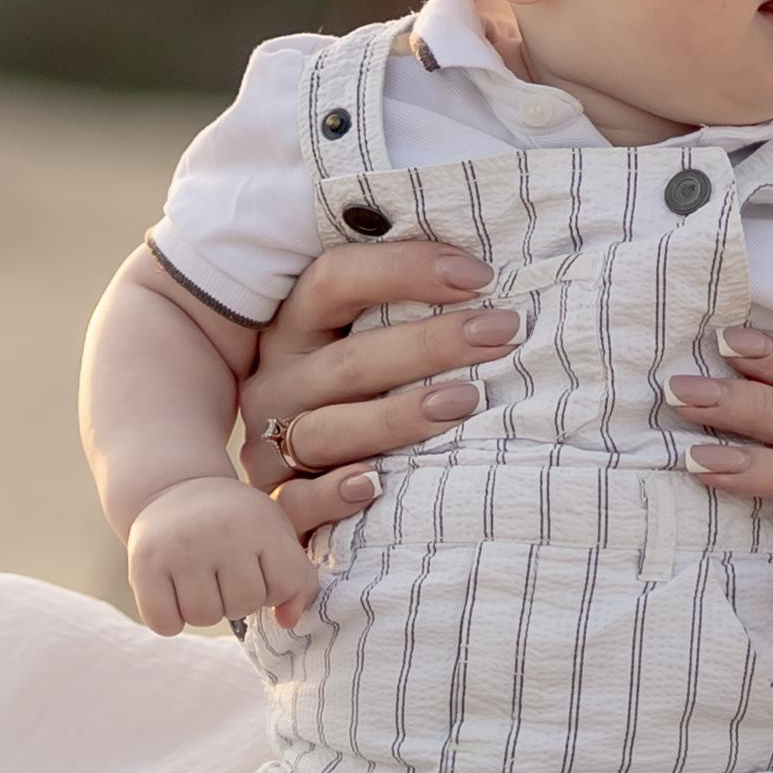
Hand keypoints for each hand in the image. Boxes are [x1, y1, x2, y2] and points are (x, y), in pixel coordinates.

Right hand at [125, 477, 318, 636]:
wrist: (176, 490)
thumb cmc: (237, 523)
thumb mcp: (275, 535)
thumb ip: (297, 579)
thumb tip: (287, 622)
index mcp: (261, 523)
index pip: (285, 586)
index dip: (275, 590)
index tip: (261, 572)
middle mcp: (222, 533)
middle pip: (243, 605)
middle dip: (238, 600)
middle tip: (225, 575)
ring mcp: (181, 549)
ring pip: (204, 617)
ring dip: (204, 611)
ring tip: (201, 582)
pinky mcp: (144, 565)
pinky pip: (164, 623)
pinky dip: (170, 620)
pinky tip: (174, 594)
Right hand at [236, 240, 524, 549]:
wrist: (299, 493)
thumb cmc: (367, 389)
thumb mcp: (367, 338)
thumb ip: (403, 308)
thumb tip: (483, 272)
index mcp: (294, 328)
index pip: (333, 279)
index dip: (405, 270)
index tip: (480, 276)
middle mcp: (278, 383)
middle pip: (348, 361)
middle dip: (431, 344)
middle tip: (502, 333)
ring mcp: (269, 445)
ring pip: (327, 430)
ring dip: (397, 416)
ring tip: (467, 401)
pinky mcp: (275, 503)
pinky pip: (294, 503)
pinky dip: (330, 495)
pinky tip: (374, 484)